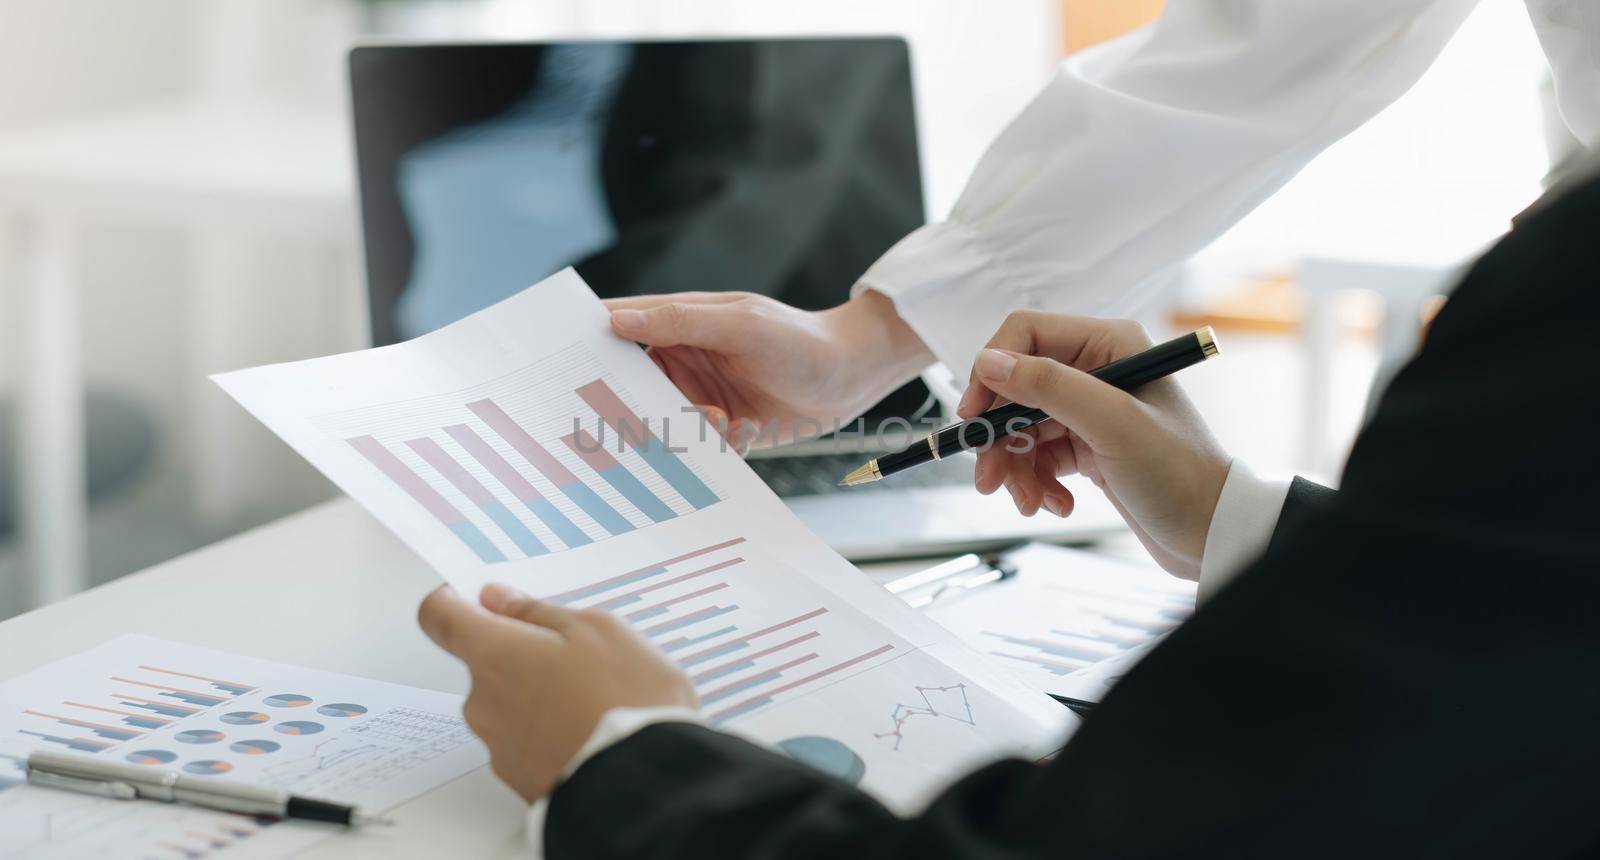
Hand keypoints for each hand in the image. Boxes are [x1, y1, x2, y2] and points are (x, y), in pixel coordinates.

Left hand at [418, 583, 696, 802]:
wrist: (643, 786)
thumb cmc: (626, 700)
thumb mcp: (598, 630)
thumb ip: (538, 612)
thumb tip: (499, 600)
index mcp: (495, 654)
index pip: (439, 616)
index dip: (454, 600)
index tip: (481, 599)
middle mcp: (482, 702)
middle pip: (485, 663)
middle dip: (523, 656)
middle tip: (579, 658)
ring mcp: (497, 746)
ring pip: (509, 705)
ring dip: (540, 697)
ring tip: (597, 701)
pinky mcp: (517, 780)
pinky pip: (527, 742)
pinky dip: (550, 733)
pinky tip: (591, 732)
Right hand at [607, 290, 931, 446]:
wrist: (852, 378)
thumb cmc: (799, 340)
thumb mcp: (740, 325)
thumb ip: (681, 321)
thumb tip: (618, 318)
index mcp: (679, 322)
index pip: (619, 327)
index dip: (585, 341)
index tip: (551, 362)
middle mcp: (683, 359)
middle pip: (631, 384)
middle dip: (627, 404)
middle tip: (618, 421)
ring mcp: (699, 395)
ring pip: (660, 421)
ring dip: (677, 430)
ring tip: (712, 425)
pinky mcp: (720, 428)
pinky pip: (692, 446)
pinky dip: (705, 448)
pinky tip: (734, 436)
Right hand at [959, 312, 1230, 578]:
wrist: (1212, 533)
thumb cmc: (1180, 474)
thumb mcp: (1113, 425)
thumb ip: (1050, 387)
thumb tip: (990, 362)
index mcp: (1109, 344)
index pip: (1026, 335)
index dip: (991, 371)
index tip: (973, 416)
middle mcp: (1097, 369)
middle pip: (1015, 388)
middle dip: (999, 436)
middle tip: (988, 478)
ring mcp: (1089, 410)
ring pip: (1019, 427)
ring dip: (1015, 468)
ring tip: (1030, 501)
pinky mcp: (1085, 445)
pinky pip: (1036, 456)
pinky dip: (1036, 482)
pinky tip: (1055, 504)